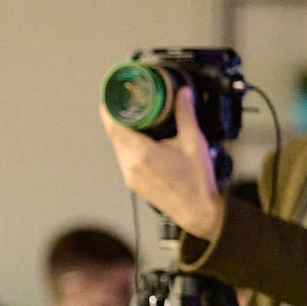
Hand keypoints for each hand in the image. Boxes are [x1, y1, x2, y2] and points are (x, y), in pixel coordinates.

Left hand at [100, 87, 225, 240]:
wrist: (197, 211)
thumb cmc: (196, 183)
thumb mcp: (193, 142)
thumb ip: (186, 114)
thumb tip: (182, 94)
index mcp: (142, 153)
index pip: (114, 126)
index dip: (109, 108)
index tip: (111, 95)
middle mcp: (131, 165)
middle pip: (114, 134)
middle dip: (118, 116)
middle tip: (125, 101)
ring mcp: (130, 175)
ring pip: (118, 146)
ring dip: (123, 131)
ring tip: (134, 117)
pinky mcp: (133, 181)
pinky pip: (124, 157)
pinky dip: (128, 144)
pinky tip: (140, 138)